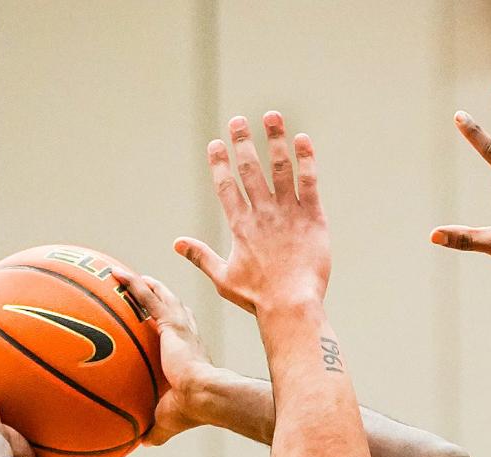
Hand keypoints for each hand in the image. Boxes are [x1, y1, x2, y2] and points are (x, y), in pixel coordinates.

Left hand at [111, 268, 215, 445]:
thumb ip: (155, 429)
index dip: (171, 324)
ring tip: (123, 276)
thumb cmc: (191, 411)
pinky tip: (115, 275)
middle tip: (144, 288)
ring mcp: (180, 327)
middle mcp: (187, 336)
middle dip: (158, 297)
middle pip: (172, 309)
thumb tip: (142, 443)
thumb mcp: (167, 421)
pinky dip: (132, 284)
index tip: (161, 319)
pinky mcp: (172, 323)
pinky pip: (147, 297)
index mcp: (188, 355)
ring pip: (158, 297)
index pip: (180, 333)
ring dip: (142, 285)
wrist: (204, 396)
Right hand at [175, 111, 329, 314]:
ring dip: (275, 140)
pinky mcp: (313, 218)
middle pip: (250, 169)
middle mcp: (262, 213)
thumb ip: (201, 256)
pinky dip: (306, 159)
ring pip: (280, 168)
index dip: (219, 163)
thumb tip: (177, 244)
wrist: (291, 306)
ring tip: (271, 116)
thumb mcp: (223, 278)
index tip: (216, 143)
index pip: (226, 186)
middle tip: (238, 120)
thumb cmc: (257, 298)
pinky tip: (302, 140)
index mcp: (240, 226)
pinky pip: (309, 182)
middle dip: (242, 142)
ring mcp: (288, 213)